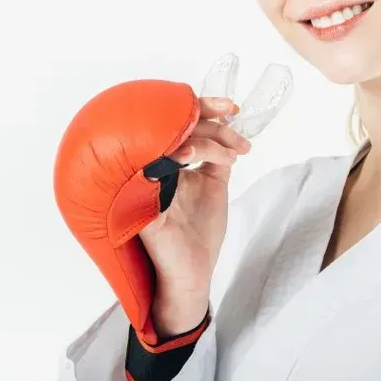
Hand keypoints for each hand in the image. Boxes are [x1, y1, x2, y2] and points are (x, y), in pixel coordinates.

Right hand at [138, 95, 250, 334]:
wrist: (194, 273)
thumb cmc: (199, 233)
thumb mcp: (214, 187)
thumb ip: (217, 159)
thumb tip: (229, 132)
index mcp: (167, 163)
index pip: (180, 125)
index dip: (203, 109)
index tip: (232, 108)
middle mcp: (153, 169)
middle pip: (174, 129)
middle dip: (211, 125)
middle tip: (238, 138)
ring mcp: (147, 186)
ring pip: (167, 145)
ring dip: (201, 141)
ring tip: (228, 156)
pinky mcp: (143, 206)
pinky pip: (149, 175)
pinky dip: (169, 160)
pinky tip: (189, 155)